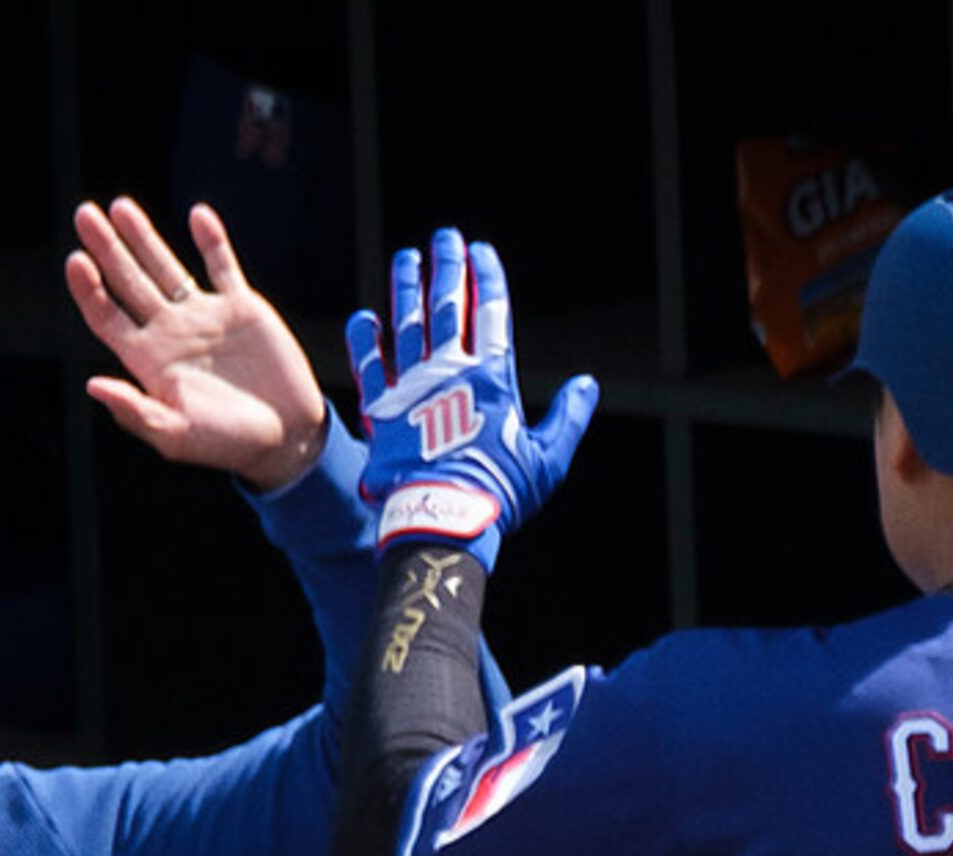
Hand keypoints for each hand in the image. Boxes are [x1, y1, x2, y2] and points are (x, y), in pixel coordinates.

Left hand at [67, 197, 330, 491]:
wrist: (286, 436)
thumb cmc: (227, 444)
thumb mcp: (177, 437)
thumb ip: (136, 412)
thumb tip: (93, 385)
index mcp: (148, 361)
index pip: (107, 317)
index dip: (88, 290)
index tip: (76, 260)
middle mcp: (170, 332)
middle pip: (128, 282)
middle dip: (106, 249)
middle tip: (85, 214)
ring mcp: (204, 317)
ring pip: (167, 268)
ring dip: (143, 237)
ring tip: (120, 207)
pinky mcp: (241, 308)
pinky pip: (223, 266)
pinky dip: (212, 240)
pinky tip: (198, 214)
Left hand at [349, 227, 598, 571]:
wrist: (442, 520)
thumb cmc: (501, 495)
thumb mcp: (547, 460)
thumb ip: (568, 418)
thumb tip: (587, 385)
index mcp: (491, 379)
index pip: (490, 311)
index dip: (486, 276)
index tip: (481, 250)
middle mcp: (448, 372)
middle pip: (446, 305)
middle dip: (447, 266)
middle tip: (445, 238)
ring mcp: (410, 387)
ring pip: (406, 323)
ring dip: (407, 286)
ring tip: (408, 258)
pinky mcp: (380, 410)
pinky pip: (370, 365)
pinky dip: (366, 339)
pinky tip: (366, 317)